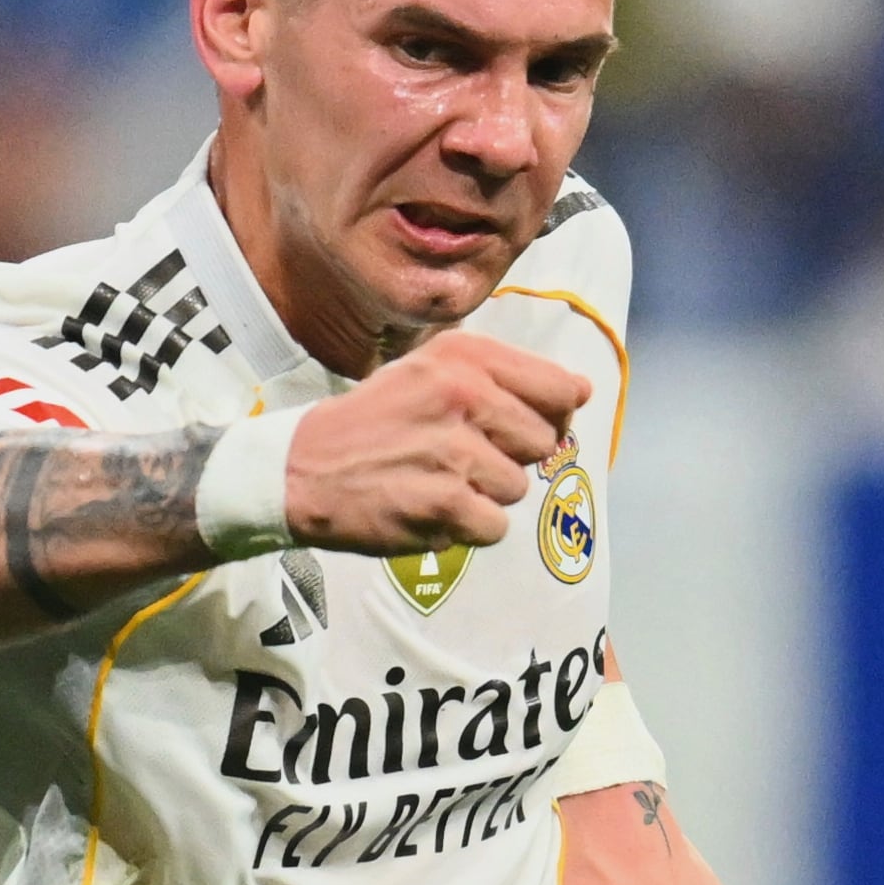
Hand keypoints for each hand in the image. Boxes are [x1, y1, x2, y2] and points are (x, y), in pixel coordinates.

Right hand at [284, 332, 588, 555]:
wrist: (302, 469)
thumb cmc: (375, 420)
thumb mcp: (430, 370)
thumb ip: (505, 375)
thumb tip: (581, 390)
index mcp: (465, 357)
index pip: (559, 388)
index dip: (552, 414)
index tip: (522, 424)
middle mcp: (464, 397)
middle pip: (544, 443)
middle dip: (512, 456)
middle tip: (461, 456)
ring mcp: (455, 452)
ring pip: (517, 488)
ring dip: (484, 494)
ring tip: (437, 480)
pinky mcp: (444, 505)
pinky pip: (494, 527)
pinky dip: (467, 526)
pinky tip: (430, 507)